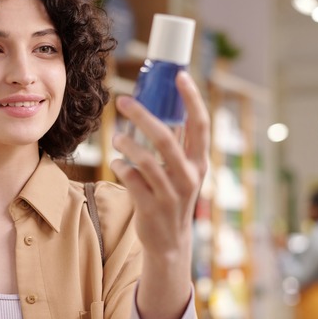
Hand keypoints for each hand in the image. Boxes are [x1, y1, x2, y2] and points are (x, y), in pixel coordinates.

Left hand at [110, 71, 208, 318]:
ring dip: (126, 144)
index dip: (192, 98)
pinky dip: (121, 167)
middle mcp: (189, 177)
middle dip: (142, 116)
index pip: (201, 124)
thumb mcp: (184, 172)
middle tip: (123, 100)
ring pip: (145, 160)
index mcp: (200, 163)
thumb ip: (179, 146)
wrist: (169, 243)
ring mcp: (171, 194)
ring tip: (116, 137)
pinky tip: (118, 163)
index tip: (179, 75)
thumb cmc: (174, 198)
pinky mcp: (151, 207)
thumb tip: (166, 111)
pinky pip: (131, 179)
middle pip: (166, 138)